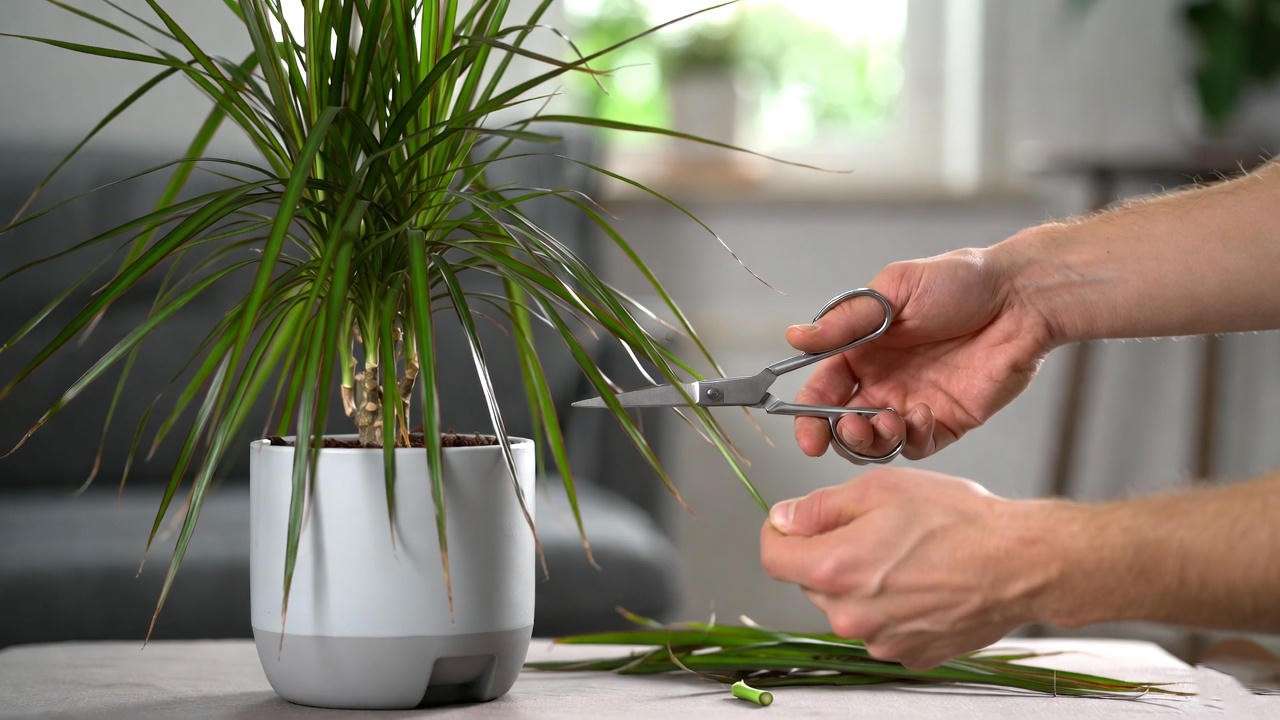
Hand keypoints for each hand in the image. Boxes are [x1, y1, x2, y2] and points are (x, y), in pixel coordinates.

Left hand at [759, 468, 1065, 668]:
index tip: (794, 521)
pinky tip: (922, 582)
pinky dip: (890, 606)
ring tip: (906, 556)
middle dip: (829, 553)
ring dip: (862, 582)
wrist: (1019, 564)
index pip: (772, 556)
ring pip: (847, 605)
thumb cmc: (959, 522)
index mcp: (834, 569)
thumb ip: (819, 507)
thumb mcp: (879, 489)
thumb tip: (783, 517)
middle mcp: (849, 615)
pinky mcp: (907, 654)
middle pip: (811, 581)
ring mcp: (879, 641)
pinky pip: (880, 627)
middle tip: (873, 529)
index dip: (780, 532)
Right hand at [787, 247, 1052, 459]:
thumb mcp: (895, 290)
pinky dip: (910, 440)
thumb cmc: (960, 281)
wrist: (1021, 298)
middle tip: (852, 425)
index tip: (807, 433)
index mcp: (863, 351)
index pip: (823, 390)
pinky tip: (921, 415)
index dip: (809, 414)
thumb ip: (846, 321)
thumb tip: (795, 338)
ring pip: (876, 443)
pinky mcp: (946, 421)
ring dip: (871, 442)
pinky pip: (916, 447)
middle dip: (839, 435)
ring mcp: (912, 403)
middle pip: (843, 425)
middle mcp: (883, 381)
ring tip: (886, 421)